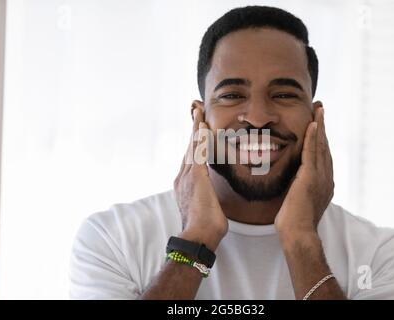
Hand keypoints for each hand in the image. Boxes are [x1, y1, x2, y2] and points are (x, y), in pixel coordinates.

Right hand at [174, 106, 227, 250]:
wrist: (198, 237)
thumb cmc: (205, 227)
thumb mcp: (205, 207)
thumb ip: (206, 196)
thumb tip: (210, 197)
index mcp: (186, 182)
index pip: (191, 156)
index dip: (194, 141)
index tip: (198, 128)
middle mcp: (183, 176)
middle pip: (189, 146)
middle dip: (193, 128)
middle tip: (196, 109)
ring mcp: (188, 176)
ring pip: (192, 145)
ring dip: (196, 127)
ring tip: (198, 110)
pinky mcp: (196, 177)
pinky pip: (199, 152)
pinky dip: (201, 137)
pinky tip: (203, 125)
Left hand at [275, 105, 333, 236]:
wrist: (297, 233)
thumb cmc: (293, 221)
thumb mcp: (298, 200)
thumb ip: (298, 188)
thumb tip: (292, 183)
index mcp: (324, 182)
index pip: (323, 155)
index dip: (322, 138)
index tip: (318, 124)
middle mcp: (326, 177)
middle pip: (325, 146)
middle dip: (323, 126)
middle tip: (321, 109)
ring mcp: (320, 177)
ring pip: (321, 145)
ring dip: (320, 126)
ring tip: (319, 109)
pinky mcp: (310, 177)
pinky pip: (312, 152)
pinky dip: (314, 137)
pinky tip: (313, 124)